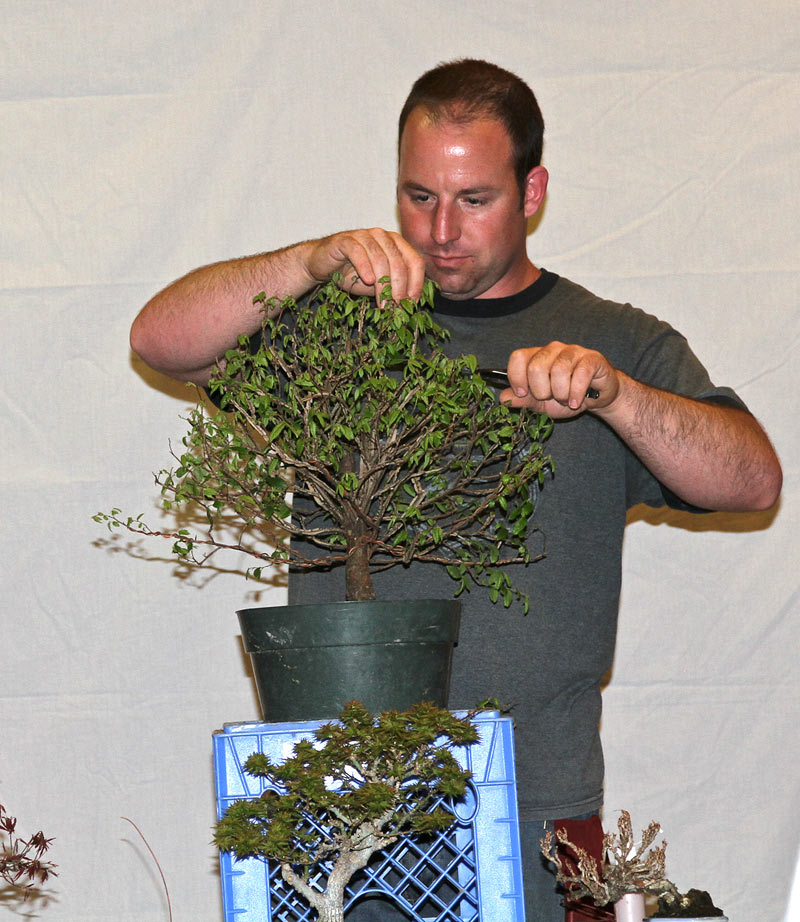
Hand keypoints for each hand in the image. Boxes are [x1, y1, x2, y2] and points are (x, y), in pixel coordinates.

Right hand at [305, 228, 425, 302]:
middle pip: (399, 263)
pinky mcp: (346, 239)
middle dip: (399, 289)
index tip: (410, 305)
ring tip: (382, 304)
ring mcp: (365, 235)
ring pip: (381, 259)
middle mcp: (383, 236)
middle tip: (396, 308)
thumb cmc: (352, 274)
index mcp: (397, 245)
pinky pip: (359, 252)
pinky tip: (368, 281)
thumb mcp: (378, 285)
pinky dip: (365, 267)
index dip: (416, 285)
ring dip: (383, 285)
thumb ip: (393, 289)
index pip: (415, 262)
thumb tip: (409, 306)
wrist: (322, 265)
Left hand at [503, 342, 620, 417]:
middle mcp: (552, 349)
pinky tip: (577, 402)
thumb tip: (503, 398)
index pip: (517, 357)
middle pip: (536, 367)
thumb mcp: (540, 404)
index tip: (524, 393)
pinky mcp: (591, 359)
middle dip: (541, 391)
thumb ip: (523, 400)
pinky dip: (576, 393)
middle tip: (551, 397)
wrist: (597, 398)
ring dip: (561, 394)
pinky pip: (579, 375)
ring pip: (558, 371)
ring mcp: (573, 351)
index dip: (517, 378)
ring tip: (566, 400)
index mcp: (536, 356)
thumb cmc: (567, 397)